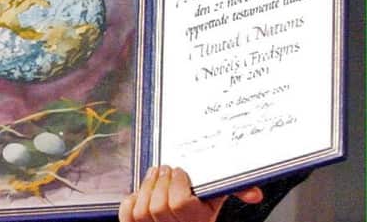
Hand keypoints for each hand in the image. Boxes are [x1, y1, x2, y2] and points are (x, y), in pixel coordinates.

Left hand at [119, 165, 261, 221]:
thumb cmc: (198, 214)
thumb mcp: (215, 203)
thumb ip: (235, 191)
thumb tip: (256, 193)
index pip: (180, 203)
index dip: (177, 184)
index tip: (180, 171)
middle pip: (160, 205)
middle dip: (161, 182)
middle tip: (165, 168)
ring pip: (142, 209)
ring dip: (146, 187)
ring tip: (154, 175)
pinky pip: (128, 214)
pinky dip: (132, 200)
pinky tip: (141, 193)